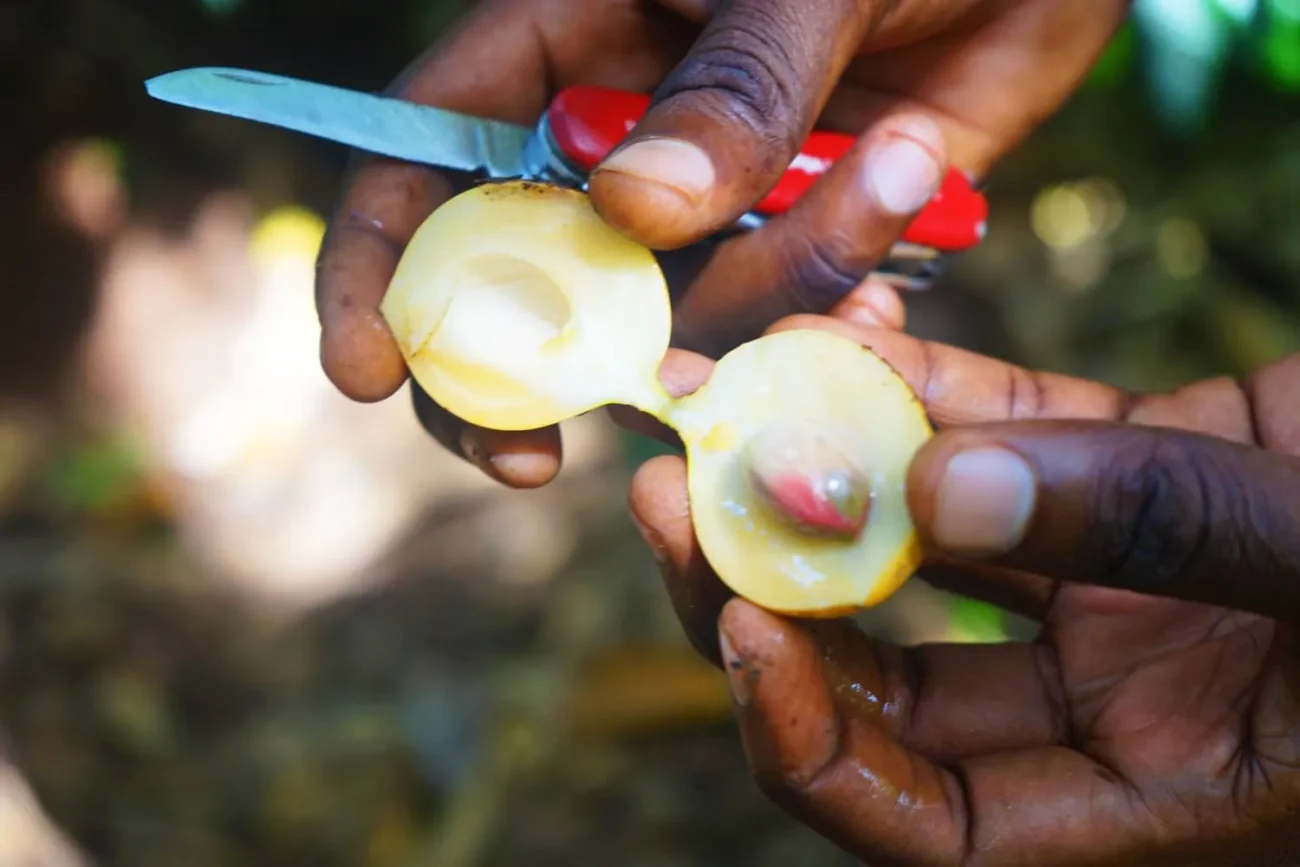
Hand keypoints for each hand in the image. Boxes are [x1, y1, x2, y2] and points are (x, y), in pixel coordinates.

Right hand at [314, 0, 1127, 488]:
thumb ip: (735, 83)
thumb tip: (632, 212)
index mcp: (571, 36)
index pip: (431, 151)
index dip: (382, 259)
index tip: (365, 368)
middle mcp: (620, 134)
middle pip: (518, 274)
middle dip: (520, 369)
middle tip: (527, 457)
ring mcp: (704, 202)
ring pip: (662, 316)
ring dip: (736, 332)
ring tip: (867, 250)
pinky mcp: (789, 246)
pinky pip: (770, 324)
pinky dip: (809, 338)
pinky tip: (875, 314)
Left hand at [628, 314, 1299, 865]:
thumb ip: (1163, 534)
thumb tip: (944, 480)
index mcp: (1152, 795)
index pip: (923, 821)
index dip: (810, 745)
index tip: (741, 623)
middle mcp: (1110, 701)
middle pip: (882, 675)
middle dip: (765, 584)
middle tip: (679, 484)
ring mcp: (1113, 580)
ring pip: (921, 540)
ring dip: (826, 469)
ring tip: (737, 384)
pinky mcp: (1135, 468)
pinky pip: (999, 427)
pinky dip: (926, 382)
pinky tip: (855, 323)